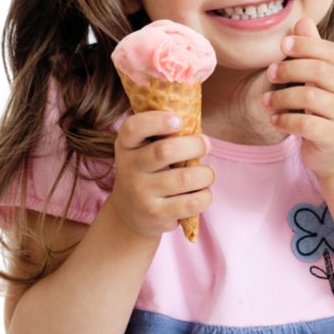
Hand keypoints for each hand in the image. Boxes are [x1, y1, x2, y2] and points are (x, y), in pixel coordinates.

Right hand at [110, 110, 213, 237]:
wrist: (129, 213)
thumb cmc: (146, 171)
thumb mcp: (141, 150)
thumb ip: (160, 135)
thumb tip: (195, 123)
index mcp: (126, 145)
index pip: (133, 128)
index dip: (157, 121)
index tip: (179, 120)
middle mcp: (129, 168)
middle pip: (165, 151)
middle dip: (195, 145)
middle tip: (206, 144)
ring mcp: (141, 193)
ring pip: (186, 178)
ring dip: (206, 173)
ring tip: (207, 172)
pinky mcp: (156, 214)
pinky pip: (192, 202)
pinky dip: (206, 195)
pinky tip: (202, 192)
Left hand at [264, 17, 333, 176]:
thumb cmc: (325, 111)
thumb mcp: (320, 80)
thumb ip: (312, 52)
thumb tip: (302, 20)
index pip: (332, 51)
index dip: (307, 44)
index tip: (282, 44)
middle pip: (319, 71)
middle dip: (290, 68)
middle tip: (270, 74)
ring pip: (309, 97)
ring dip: (281, 97)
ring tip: (266, 102)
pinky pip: (305, 124)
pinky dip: (284, 120)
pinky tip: (275, 119)